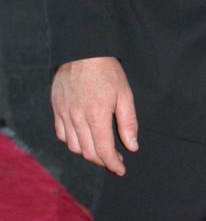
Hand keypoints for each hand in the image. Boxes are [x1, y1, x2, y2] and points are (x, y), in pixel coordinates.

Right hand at [51, 56, 137, 175]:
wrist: (83, 51)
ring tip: (100, 149)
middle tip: (114, 160)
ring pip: (74, 146)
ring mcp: (65, 114)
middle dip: (103, 161)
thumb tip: (132, 146)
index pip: (104, 151)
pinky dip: (72, 142)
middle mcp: (78, 118)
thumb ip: (128, 122)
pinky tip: (83, 138)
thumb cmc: (107, 71)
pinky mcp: (57, 109)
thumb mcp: (124, 94)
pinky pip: (62, 134)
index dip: (113, 164)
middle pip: (88, 152)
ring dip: (88, 153)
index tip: (121, 169)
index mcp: (97, 116)